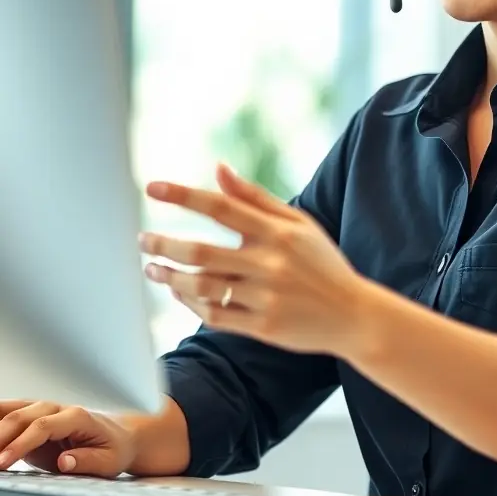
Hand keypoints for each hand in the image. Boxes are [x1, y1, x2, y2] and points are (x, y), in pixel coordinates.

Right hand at [0, 401, 136, 475]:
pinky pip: (10, 414)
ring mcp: (44, 410)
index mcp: (77, 416)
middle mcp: (58, 408)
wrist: (119, 434)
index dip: (20, 444)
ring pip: (12, 411)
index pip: (42, 426)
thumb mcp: (109, 461)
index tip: (2, 462)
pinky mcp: (33, 419)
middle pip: (21, 416)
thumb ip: (87, 461)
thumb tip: (65, 461)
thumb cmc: (114, 448)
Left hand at [140, 163, 375, 356]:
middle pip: (200, 252)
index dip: (183, 195)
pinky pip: (215, 315)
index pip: (221, 207)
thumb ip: (256, 197)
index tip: (152, 187)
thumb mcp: (299, 223)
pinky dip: (190, 303)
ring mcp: (265, 297)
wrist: (353, 315)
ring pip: (202, 287)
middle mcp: (269, 263)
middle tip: (143, 240)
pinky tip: (179, 292)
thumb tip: (219, 169)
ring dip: (169, 277)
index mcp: (278, 232)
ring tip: (152, 268)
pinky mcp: (263, 327)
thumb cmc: (322, 263)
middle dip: (164, 245)